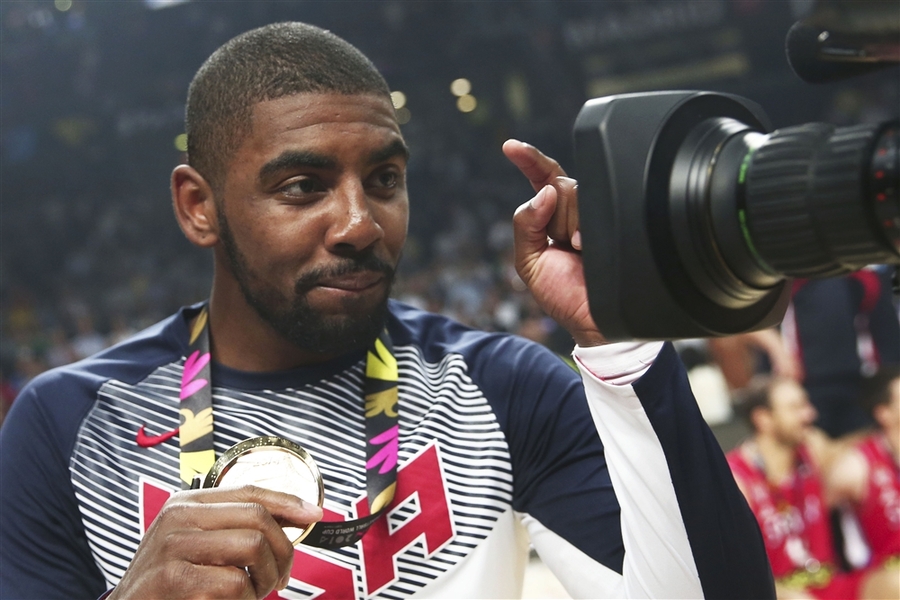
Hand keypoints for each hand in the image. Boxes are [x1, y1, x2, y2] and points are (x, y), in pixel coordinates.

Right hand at [109, 485, 322, 598]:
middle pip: (257, 518)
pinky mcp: (173, 578)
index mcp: (186, 503)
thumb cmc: (168, 582)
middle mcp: (178, 516)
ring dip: (263, 580)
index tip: (313, 514)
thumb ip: (233, 527)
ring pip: (251, 547)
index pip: (249, 491)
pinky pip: (233, 584)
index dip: (287, 501)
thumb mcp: (195, 544)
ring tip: (252, 594)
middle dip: (282, 551)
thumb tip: (293, 516)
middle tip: (280, 579)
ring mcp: (173, 545)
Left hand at [503, 139, 604, 346]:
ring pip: (578, 195)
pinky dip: (586, 227)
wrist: (596, 323)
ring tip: (580, 252)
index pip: (543, 177)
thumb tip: (543, 192)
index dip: (529, 158)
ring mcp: (600, 215)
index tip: (509, 145)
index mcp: (554, 216)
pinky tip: (586, 247)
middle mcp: (578, 210)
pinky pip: (599, 208)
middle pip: (562, 185)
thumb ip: (525, 225)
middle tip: (565, 246)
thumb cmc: (563, 294)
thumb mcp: (529, 262)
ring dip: (570, 225)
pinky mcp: (620, 222)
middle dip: (554, 216)